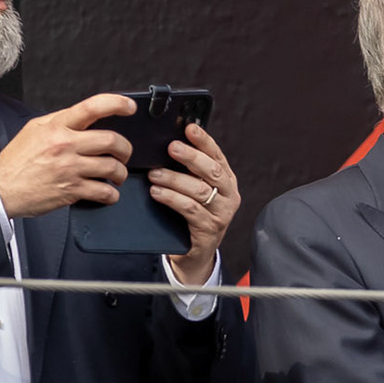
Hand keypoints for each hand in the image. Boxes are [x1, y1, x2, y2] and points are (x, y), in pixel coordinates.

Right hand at [0, 93, 133, 218]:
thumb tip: (86, 117)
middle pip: (112, 141)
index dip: (117, 104)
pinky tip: (107, 192)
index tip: (128, 107)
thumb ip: (61, 121)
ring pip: (112, 168)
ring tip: (115, 175)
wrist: (0, 188)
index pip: (92, 107)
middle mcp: (65, 145)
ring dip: (120, 173)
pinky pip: (104, 192)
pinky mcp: (71, 191)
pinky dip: (111, 194)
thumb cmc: (17, 160)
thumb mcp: (35, 129)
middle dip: (125, 149)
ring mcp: (69, 169)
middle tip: (123, 154)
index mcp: (57, 127)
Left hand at [148, 123, 239, 284]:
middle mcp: (229, 196)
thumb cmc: (190, 216)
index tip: (189, 127)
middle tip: (171, 147)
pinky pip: (190, 210)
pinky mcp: (209, 230)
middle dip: (191, 157)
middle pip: (212, 171)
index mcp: (226, 181)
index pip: (217, 156)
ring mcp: (221, 214)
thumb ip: (188, 172)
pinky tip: (157, 193)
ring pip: (200, 190)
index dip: (204, 141)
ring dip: (175, 179)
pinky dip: (172, 199)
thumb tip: (169, 144)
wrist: (194, 255)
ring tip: (155, 174)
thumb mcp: (194, 191)